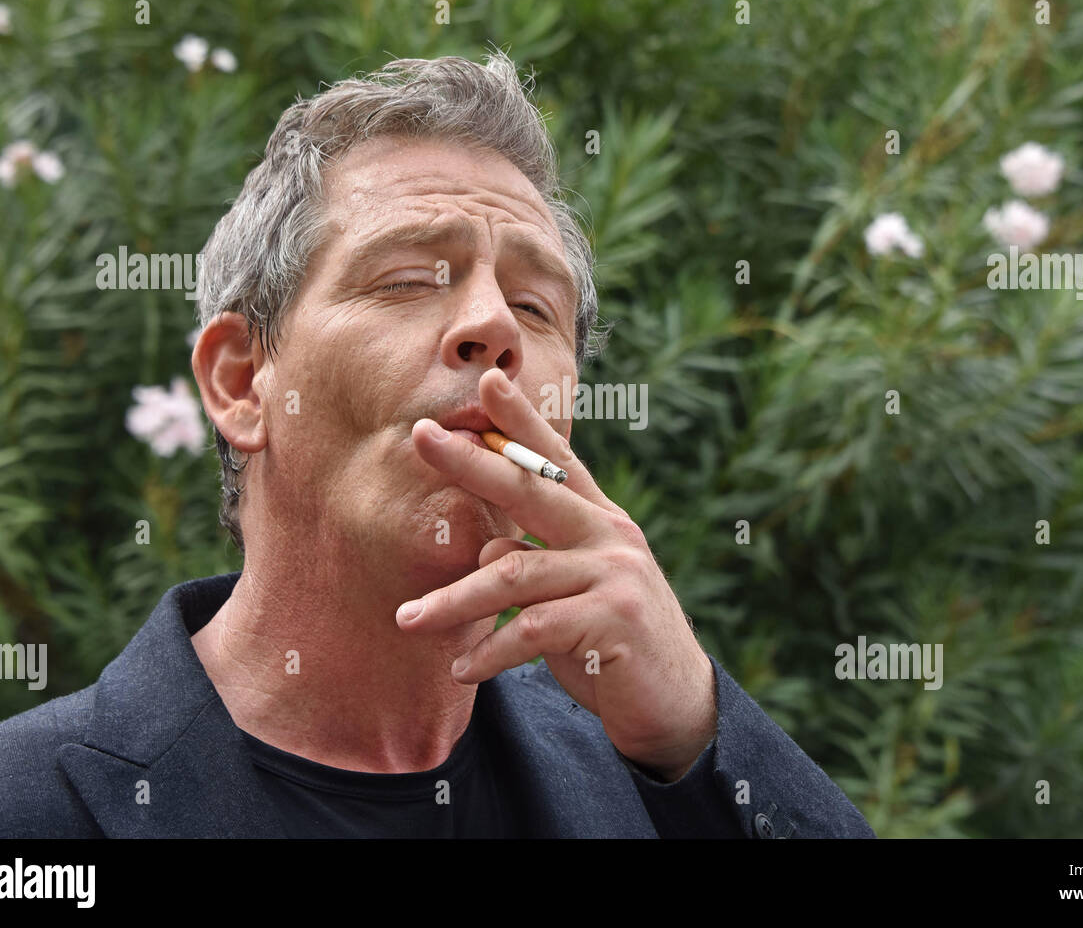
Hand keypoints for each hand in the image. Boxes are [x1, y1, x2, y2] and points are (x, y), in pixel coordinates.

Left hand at [398, 367, 716, 780]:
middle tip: (421, 436)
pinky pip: (531, 629)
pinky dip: (489, 651)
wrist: (674, 704)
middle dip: (472, 461)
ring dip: (454, 600)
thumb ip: (534, 562)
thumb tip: (484, 546)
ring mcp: (615, 574)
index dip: (522, 419)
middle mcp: (611, 536)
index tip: (488, 379)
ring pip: (514, 572)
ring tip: (408, 620)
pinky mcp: (612, 620)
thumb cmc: (612, 643)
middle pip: (532, 488)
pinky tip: (462, 669)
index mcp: (601, 521)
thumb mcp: (572, 593)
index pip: (557, 461)